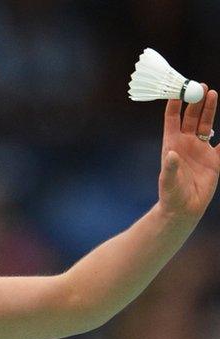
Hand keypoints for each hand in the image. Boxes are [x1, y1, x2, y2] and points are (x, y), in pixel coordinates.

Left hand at [159, 84, 219, 221]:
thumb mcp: (168, 181)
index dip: (173, 106)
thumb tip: (171, 154)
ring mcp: (200, 150)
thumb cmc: (171, 194)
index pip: (171, 121)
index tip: (176, 91)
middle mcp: (186, 144)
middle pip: (191, 118)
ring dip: (209, 110)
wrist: (184, 208)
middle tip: (200, 86)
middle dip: (195, 102)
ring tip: (212, 93)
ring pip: (206, 125)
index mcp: (171, 145)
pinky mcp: (214, 159)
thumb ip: (170, 167)